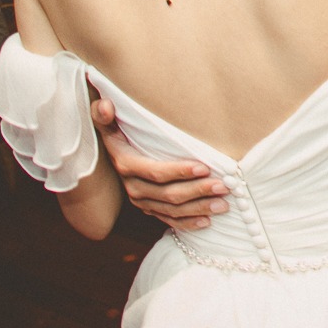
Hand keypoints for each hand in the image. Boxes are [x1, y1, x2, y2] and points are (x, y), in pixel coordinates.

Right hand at [90, 98, 226, 229]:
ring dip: (199, 208)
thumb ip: (105, 115)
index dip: (179, 171)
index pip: (156, 172)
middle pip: (169, 194)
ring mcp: (142, 201)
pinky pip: (169, 220)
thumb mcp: (109, 123)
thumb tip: (106, 105)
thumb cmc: (118, 133)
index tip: (204, 167)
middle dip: (198, 191)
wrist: (114, 156)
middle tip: (223, 186)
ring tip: (223, 204)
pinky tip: (207, 221)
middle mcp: (133, 187)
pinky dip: (188, 223)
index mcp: (126, 165)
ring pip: (173, 210)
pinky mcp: (150, 210)